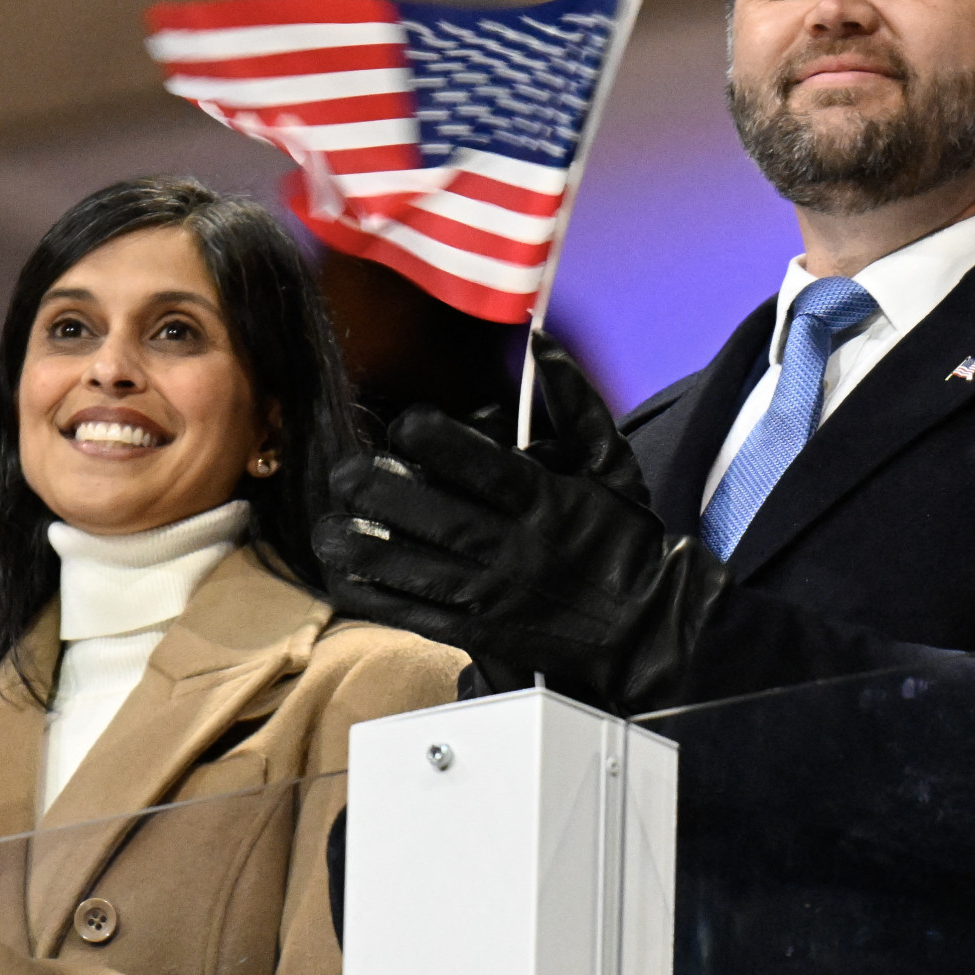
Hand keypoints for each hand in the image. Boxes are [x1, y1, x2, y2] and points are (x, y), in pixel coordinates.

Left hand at [315, 332, 719, 713]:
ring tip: (326, 530)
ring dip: (365, 550)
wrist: (648, 629)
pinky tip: (344, 576)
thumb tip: (541, 342)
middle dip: (382, 494)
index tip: (406, 425)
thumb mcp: (613, 463)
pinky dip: (378, 598)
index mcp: (543, 500)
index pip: (481, 466)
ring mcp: (494, 594)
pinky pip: (418, 616)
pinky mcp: (480, 632)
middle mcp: (513, 548)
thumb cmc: (626, 538)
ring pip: (418, 570)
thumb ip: (576, 401)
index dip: (436, 441)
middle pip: (436, 518)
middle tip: (344, 473)